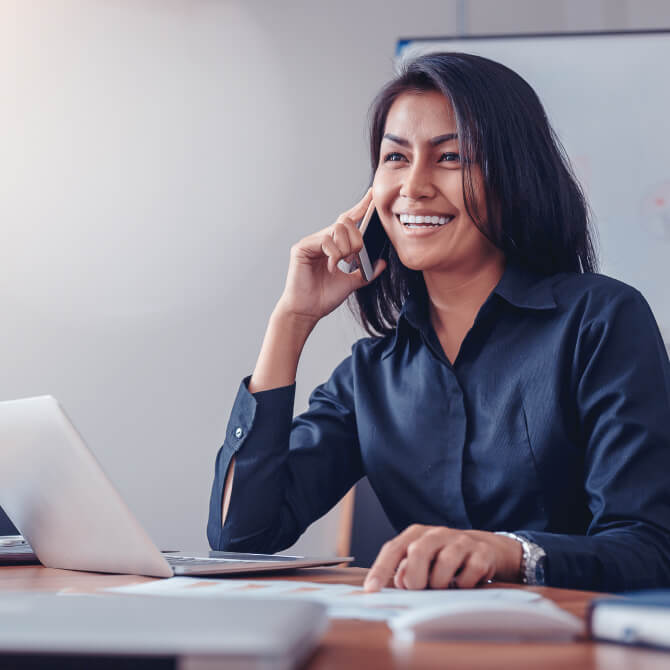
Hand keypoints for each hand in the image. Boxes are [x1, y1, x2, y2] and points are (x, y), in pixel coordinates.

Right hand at [276, 189, 385, 325]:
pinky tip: (330, 266)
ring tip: (340, 263)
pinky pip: (325, 240)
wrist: (308, 311)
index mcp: (333, 245)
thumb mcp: (351, 283)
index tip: (372, 195)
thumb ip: (366, 271)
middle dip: (356, 239)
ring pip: (336, 229)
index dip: (361, 207)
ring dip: (345, 248)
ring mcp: (311, 242)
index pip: (348, 220)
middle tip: (353, 257)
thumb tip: (382, 263)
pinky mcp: (302, 248)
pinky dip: (333, 254)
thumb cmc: (324, 297)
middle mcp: (321, 240)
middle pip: (345, 222)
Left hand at [363, 525, 522, 591]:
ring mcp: (461, 541)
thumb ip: (406, 570)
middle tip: (417, 590)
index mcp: (417, 534)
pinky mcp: (482, 552)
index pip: (393, 549)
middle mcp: (437, 533)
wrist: (486, 548)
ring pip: (445, 563)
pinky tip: (463, 584)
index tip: (371, 590)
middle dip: (414, 578)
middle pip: (418, 551)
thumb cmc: (444, 557)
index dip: (380, 569)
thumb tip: (398, 584)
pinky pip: (470, 573)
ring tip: (443, 587)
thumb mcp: (423, 561)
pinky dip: (464, 585)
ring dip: (440, 583)